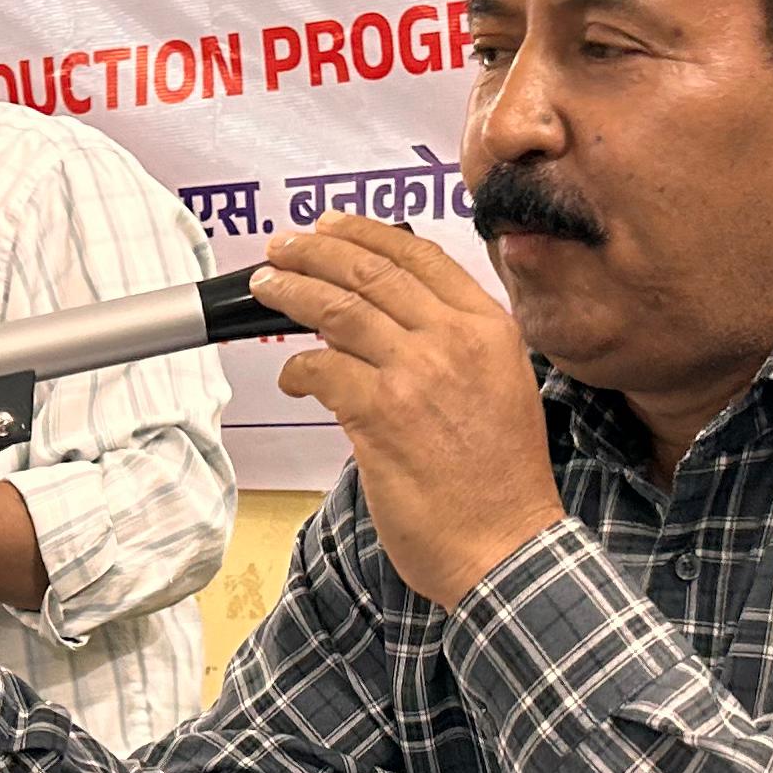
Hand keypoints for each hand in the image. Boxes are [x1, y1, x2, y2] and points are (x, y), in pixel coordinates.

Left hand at [254, 218, 564, 605]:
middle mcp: (456, 340)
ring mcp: (418, 374)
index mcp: (489, 328)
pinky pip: (321, 371)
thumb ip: (454, 346)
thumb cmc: (502, 483)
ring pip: (338, 311)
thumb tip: (386, 321)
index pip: (419, 256)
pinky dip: (296, 370)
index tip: (330, 227)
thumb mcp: (500, 389)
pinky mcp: (381, 414)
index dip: (365, 234)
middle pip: (370, 273)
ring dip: (292, 294)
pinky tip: (291, 379)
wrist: (506, 546)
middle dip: (314, 253)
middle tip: (282, 250)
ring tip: (267, 288)